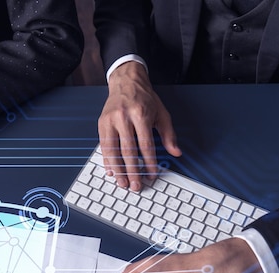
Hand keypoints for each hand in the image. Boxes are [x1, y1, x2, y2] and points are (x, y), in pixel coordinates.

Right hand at [99, 61, 180, 191]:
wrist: (126, 81)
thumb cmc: (145, 98)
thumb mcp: (162, 113)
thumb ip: (168, 134)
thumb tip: (176, 153)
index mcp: (141, 114)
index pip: (145, 145)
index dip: (149, 163)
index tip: (152, 175)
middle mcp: (124, 117)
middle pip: (128, 150)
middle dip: (132, 171)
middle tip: (135, 186)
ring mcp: (110, 120)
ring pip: (112, 150)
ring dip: (117, 169)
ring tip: (122, 182)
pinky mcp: (101, 123)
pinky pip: (103, 146)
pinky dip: (107, 160)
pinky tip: (111, 170)